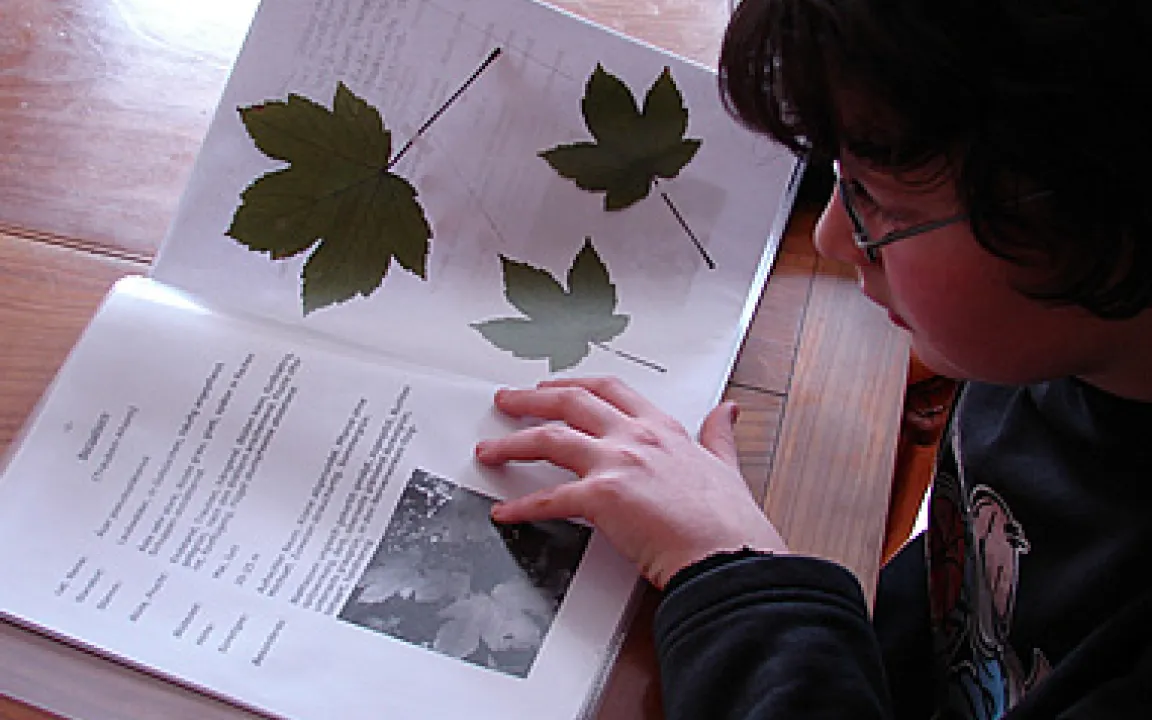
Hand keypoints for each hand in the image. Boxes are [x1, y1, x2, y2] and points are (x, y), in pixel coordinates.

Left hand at [475, 377, 787, 588]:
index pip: (610, 391)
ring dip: (512, 443)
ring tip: (488, 451)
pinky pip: (550, 500)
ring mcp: (617, 464)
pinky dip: (522, 507)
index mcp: (662, 429)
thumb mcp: (726, 466)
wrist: (729, 557)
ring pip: (550, 440)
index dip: (575, 385)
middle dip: (531, 399)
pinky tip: (505, 513)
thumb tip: (727, 411)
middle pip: (570, 403)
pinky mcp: (602, 498)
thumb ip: (719, 436)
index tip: (553, 386)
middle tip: (506, 401)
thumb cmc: (730, 523)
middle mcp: (636, 438)